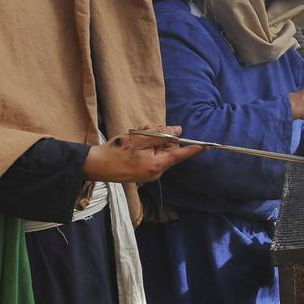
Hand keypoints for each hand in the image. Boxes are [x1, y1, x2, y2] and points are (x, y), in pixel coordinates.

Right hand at [84, 125, 202, 182]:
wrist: (96, 165)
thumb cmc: (117, 151)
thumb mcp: (140, 139)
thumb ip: (161, 135)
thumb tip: (179, 131)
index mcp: (157, 164)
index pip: (180, 155)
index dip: (194, 149)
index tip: (207, 146)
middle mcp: (156, 172)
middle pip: (168, 150)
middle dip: (161, 137)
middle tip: (146, 129)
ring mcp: (149, 174)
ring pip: (158, 151)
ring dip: (151, 140)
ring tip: (135, 136)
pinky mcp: (142, 173)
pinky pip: (150, 156)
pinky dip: (145, 147)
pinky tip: (133, 143)